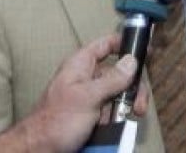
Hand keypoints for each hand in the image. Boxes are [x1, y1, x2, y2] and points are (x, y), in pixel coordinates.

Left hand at [0, 33, 147, 152]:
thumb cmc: (55, 121)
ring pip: (117, 95)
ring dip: (124, 108)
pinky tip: (112, 128)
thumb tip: (131, 61)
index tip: (144, 49)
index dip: (125, 44)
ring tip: (123, 120)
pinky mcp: (91, 115)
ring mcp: (89, 97)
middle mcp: (86, 78)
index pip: (106, 44)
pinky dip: (115, 120)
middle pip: (118, 73)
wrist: (40, 148)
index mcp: (81, 64)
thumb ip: (111, 79)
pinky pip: (110, 113)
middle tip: (137, 104)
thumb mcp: (88, 97)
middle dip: (131, 88)